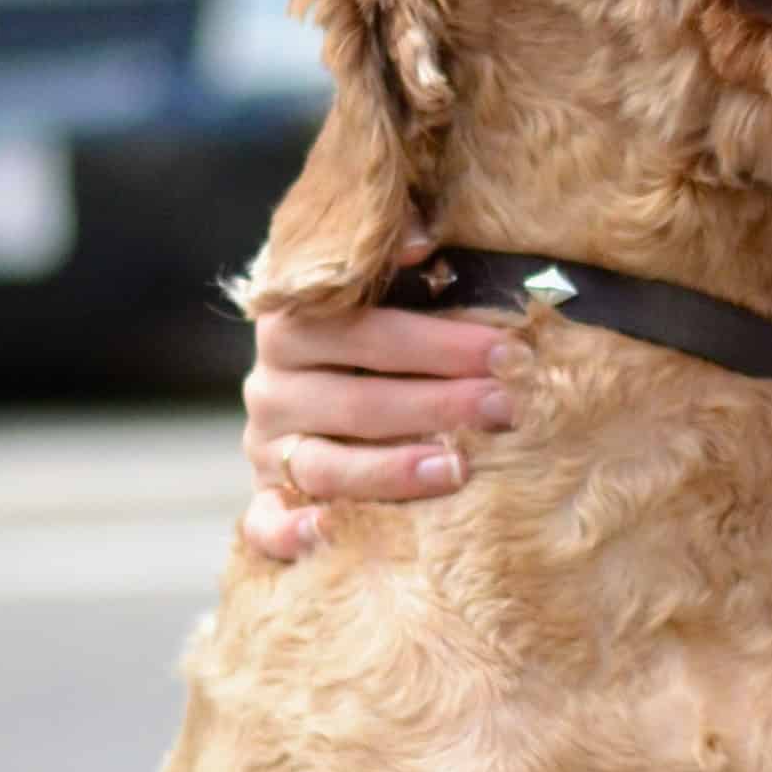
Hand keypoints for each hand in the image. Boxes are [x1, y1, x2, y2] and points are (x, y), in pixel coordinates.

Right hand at [240, 242, 524, 562]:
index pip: (363, 330)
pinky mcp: (265, 501)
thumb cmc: (378, 333)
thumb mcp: (383, 286)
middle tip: (505, 407)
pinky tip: (333, 532)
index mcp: (294, 323)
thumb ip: (398, 257)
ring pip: (323, 466)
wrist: (320, 382)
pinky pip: (265, 525)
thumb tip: (423, 238)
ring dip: (391, 470)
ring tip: (458, 468)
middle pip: (353, 400)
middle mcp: (271, 386)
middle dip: (438, 403)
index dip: (437, 342)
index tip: (506, 351)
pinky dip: (292, 533)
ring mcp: (265, 448)